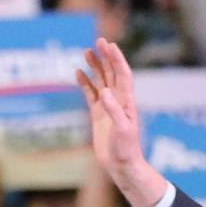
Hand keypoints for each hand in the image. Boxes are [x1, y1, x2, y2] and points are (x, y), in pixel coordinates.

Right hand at [76, 38, 165, 206]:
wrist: (122, 166)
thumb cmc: (126, 151)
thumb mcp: (122, 131)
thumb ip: (114, 111)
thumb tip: (104, 92)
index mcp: (127, 103)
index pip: (122, 76)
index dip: (117, 60)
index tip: (109, 45)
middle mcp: (118, 102)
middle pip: (112, 74)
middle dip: (106, 57)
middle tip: (98, 40)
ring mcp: (108, 108)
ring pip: (101, 82)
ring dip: (95, 67)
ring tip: (87, 52)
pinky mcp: (98, 116)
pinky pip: (91, 95)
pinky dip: (85, 84)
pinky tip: (78, 73)